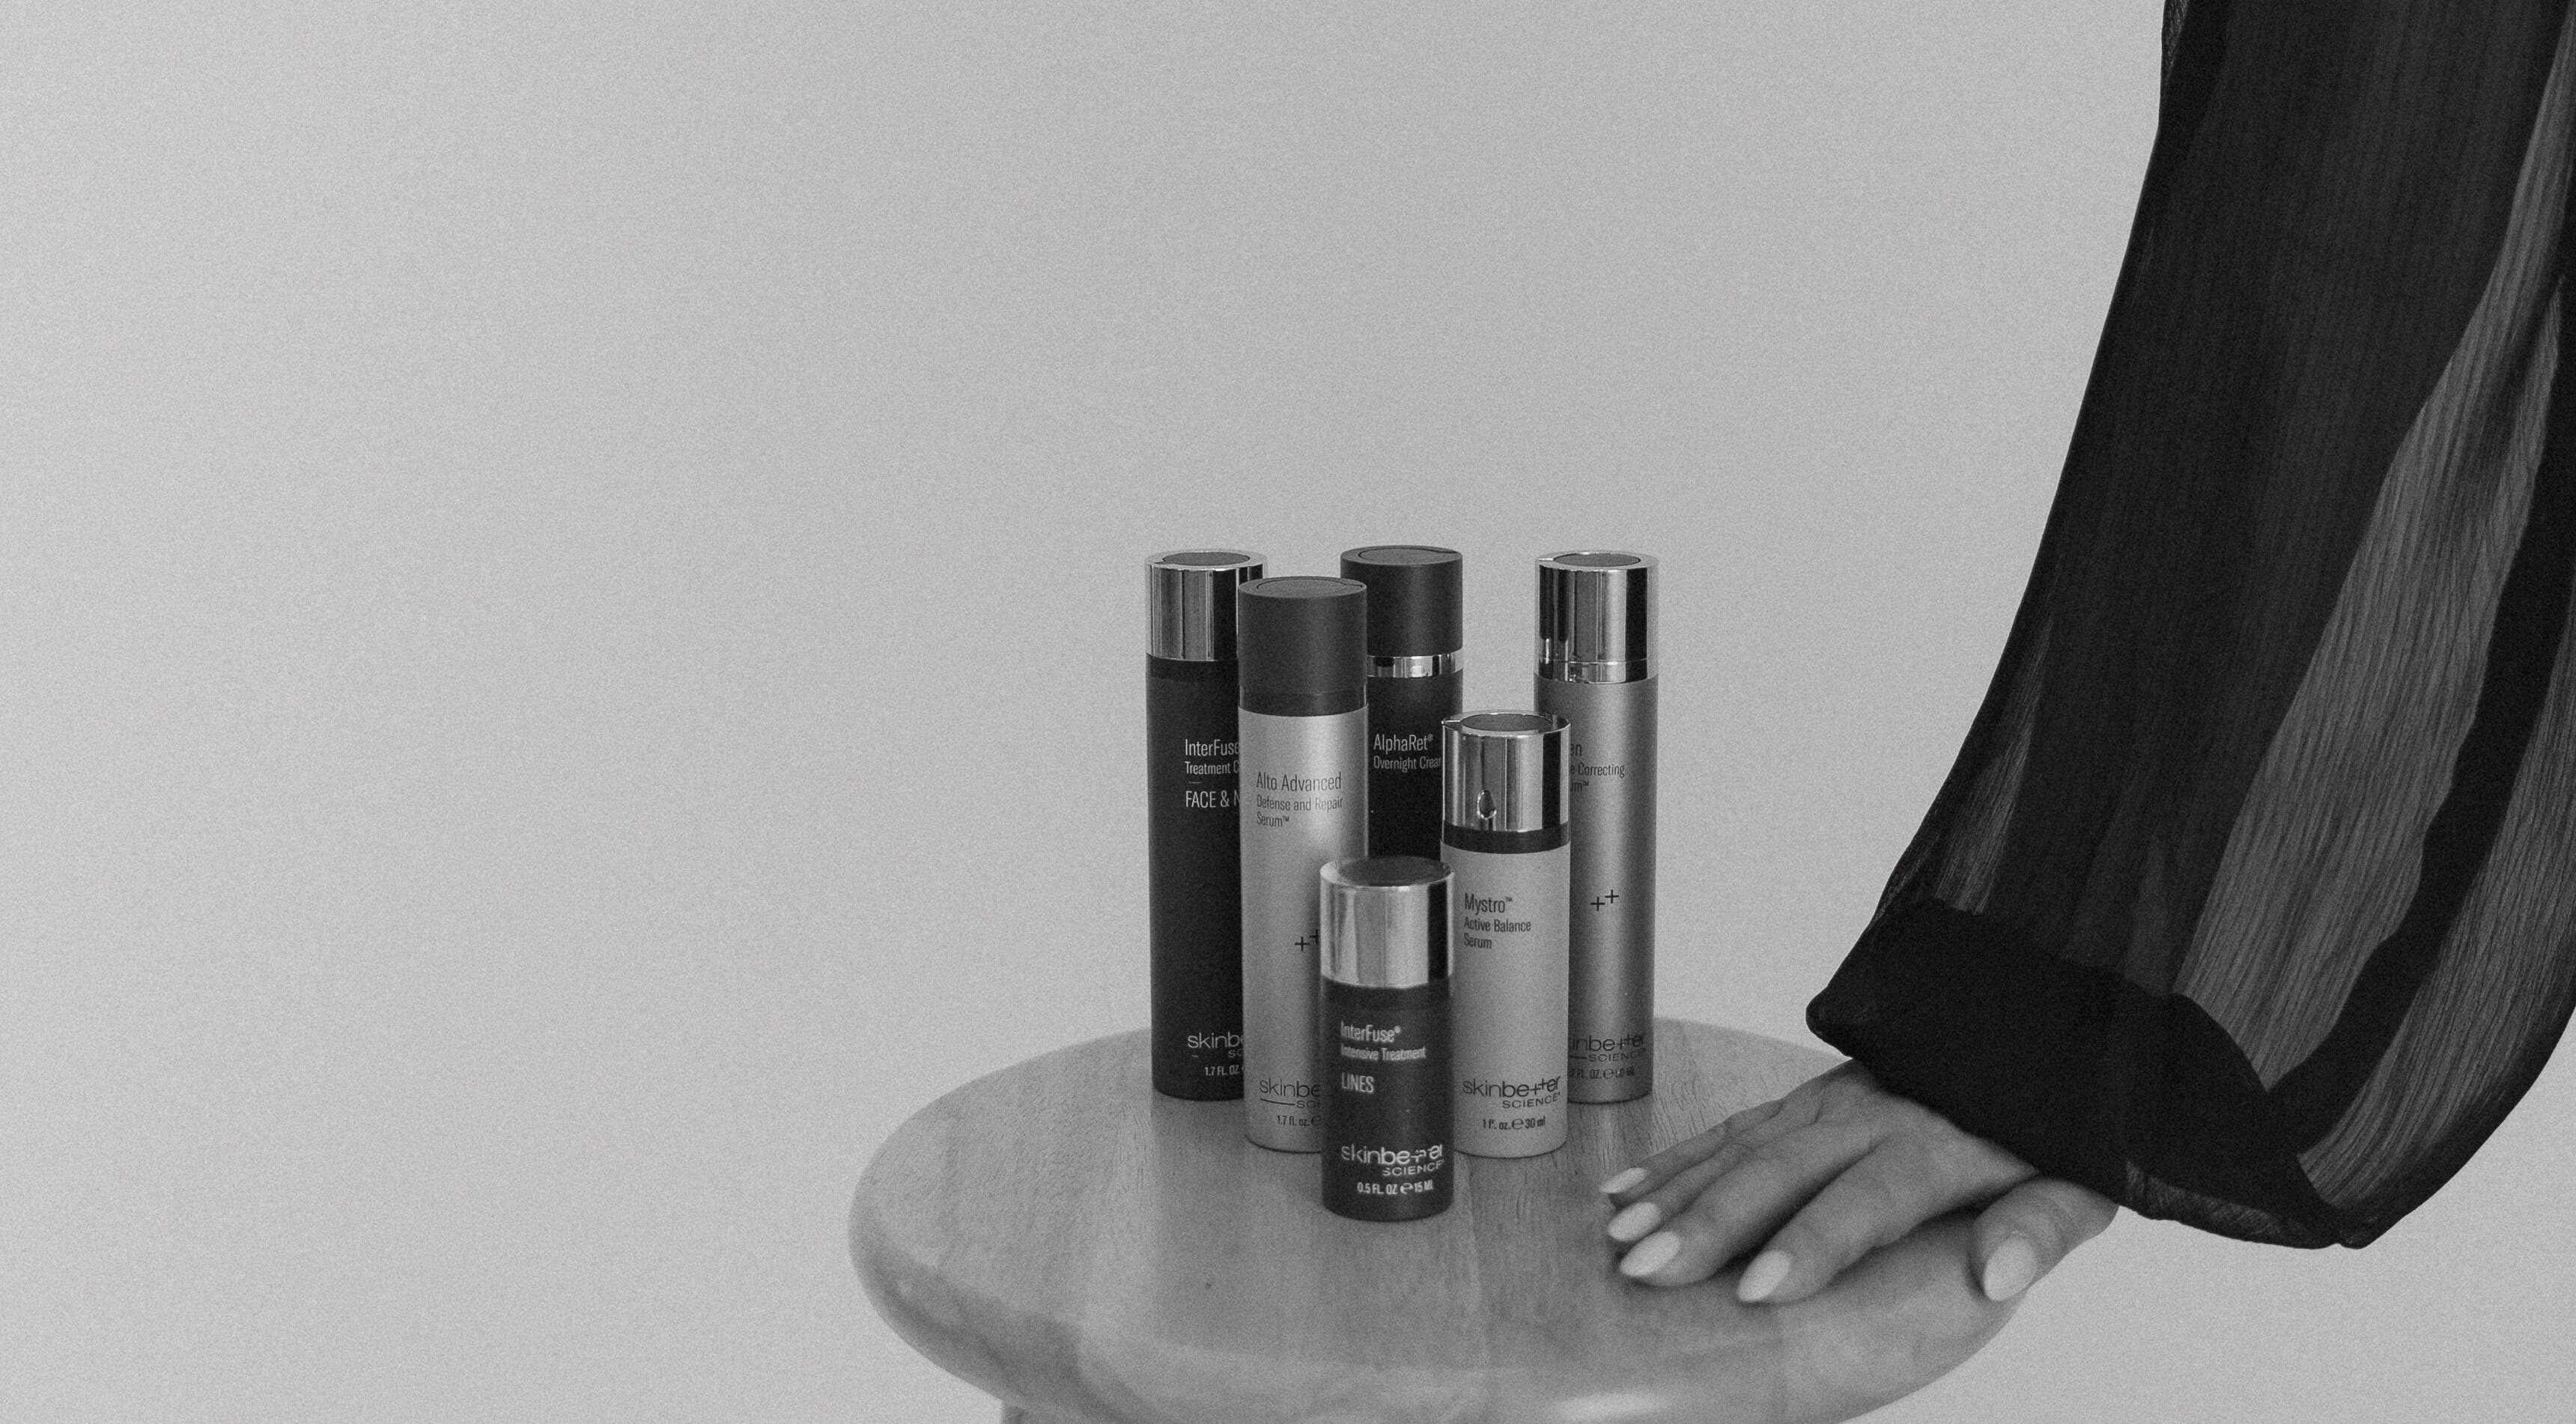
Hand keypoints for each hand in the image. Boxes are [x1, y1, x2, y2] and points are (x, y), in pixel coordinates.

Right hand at [1595, 1062, 2115, 1304]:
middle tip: (1652, 1265)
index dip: (1815, 1242)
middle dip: (1711, 1220)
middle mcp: (1873, 1114)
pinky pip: (1734, 1124)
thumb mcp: (2080, 1177)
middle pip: (1783, 1169)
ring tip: (1623, 1235)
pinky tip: (1629, 1187)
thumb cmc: (2056, 1117)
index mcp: (1939, 1142)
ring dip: (1679, 1190)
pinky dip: (1678, 1156)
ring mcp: (1832, 1099)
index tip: (1764, 1287)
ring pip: (1744, 1144)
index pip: (1870, 1197)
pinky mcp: (1808, 1095)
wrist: (2039, 1018)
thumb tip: (1998, 1275)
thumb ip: (2042, 1226)